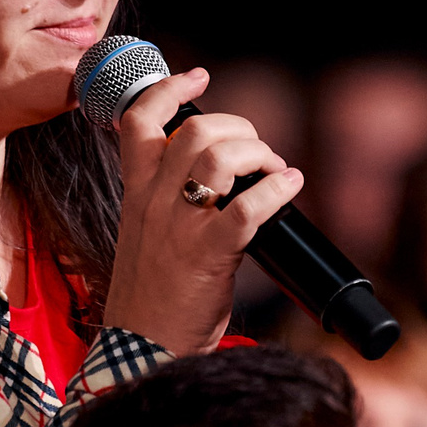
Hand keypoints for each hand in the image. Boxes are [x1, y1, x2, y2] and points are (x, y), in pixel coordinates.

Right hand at [100, 68, 304, 353]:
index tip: (198, 76)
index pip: (139, 121)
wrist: (143, 349)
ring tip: (275, 170)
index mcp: (136, 194)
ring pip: (220, 157)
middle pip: (195, 130)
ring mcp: (179, 226)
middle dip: (239, 128)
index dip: (169, 89)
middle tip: (258, 151)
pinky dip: (277, 189)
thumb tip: (217, 173)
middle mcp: (154, 202)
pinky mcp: (207, 254)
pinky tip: (290, 186)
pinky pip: (248, 206)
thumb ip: (168, 200)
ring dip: (260, 153)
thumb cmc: (153, 297)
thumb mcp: (147, 235)